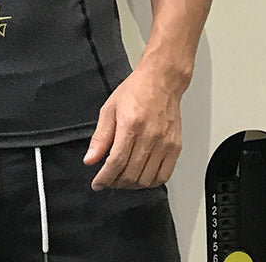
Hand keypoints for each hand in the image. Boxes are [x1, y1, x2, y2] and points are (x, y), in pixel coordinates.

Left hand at [83, 63, 181, 190]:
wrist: (161, 80)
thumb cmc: (135, 91)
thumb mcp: (109, 108)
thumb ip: (100, 137)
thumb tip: (90, 160)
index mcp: (130, 125)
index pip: (116, 162)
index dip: (104, 178)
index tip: (97, 183)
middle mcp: (150, 136)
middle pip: (131, 174)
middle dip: (115, 182)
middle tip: (108, 179)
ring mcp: (165, 143)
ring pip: (147, 179)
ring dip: (132, 185)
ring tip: (122, 178)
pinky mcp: (175, 147)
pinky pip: (163, 176)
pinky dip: (150, 182)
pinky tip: (141, 176)